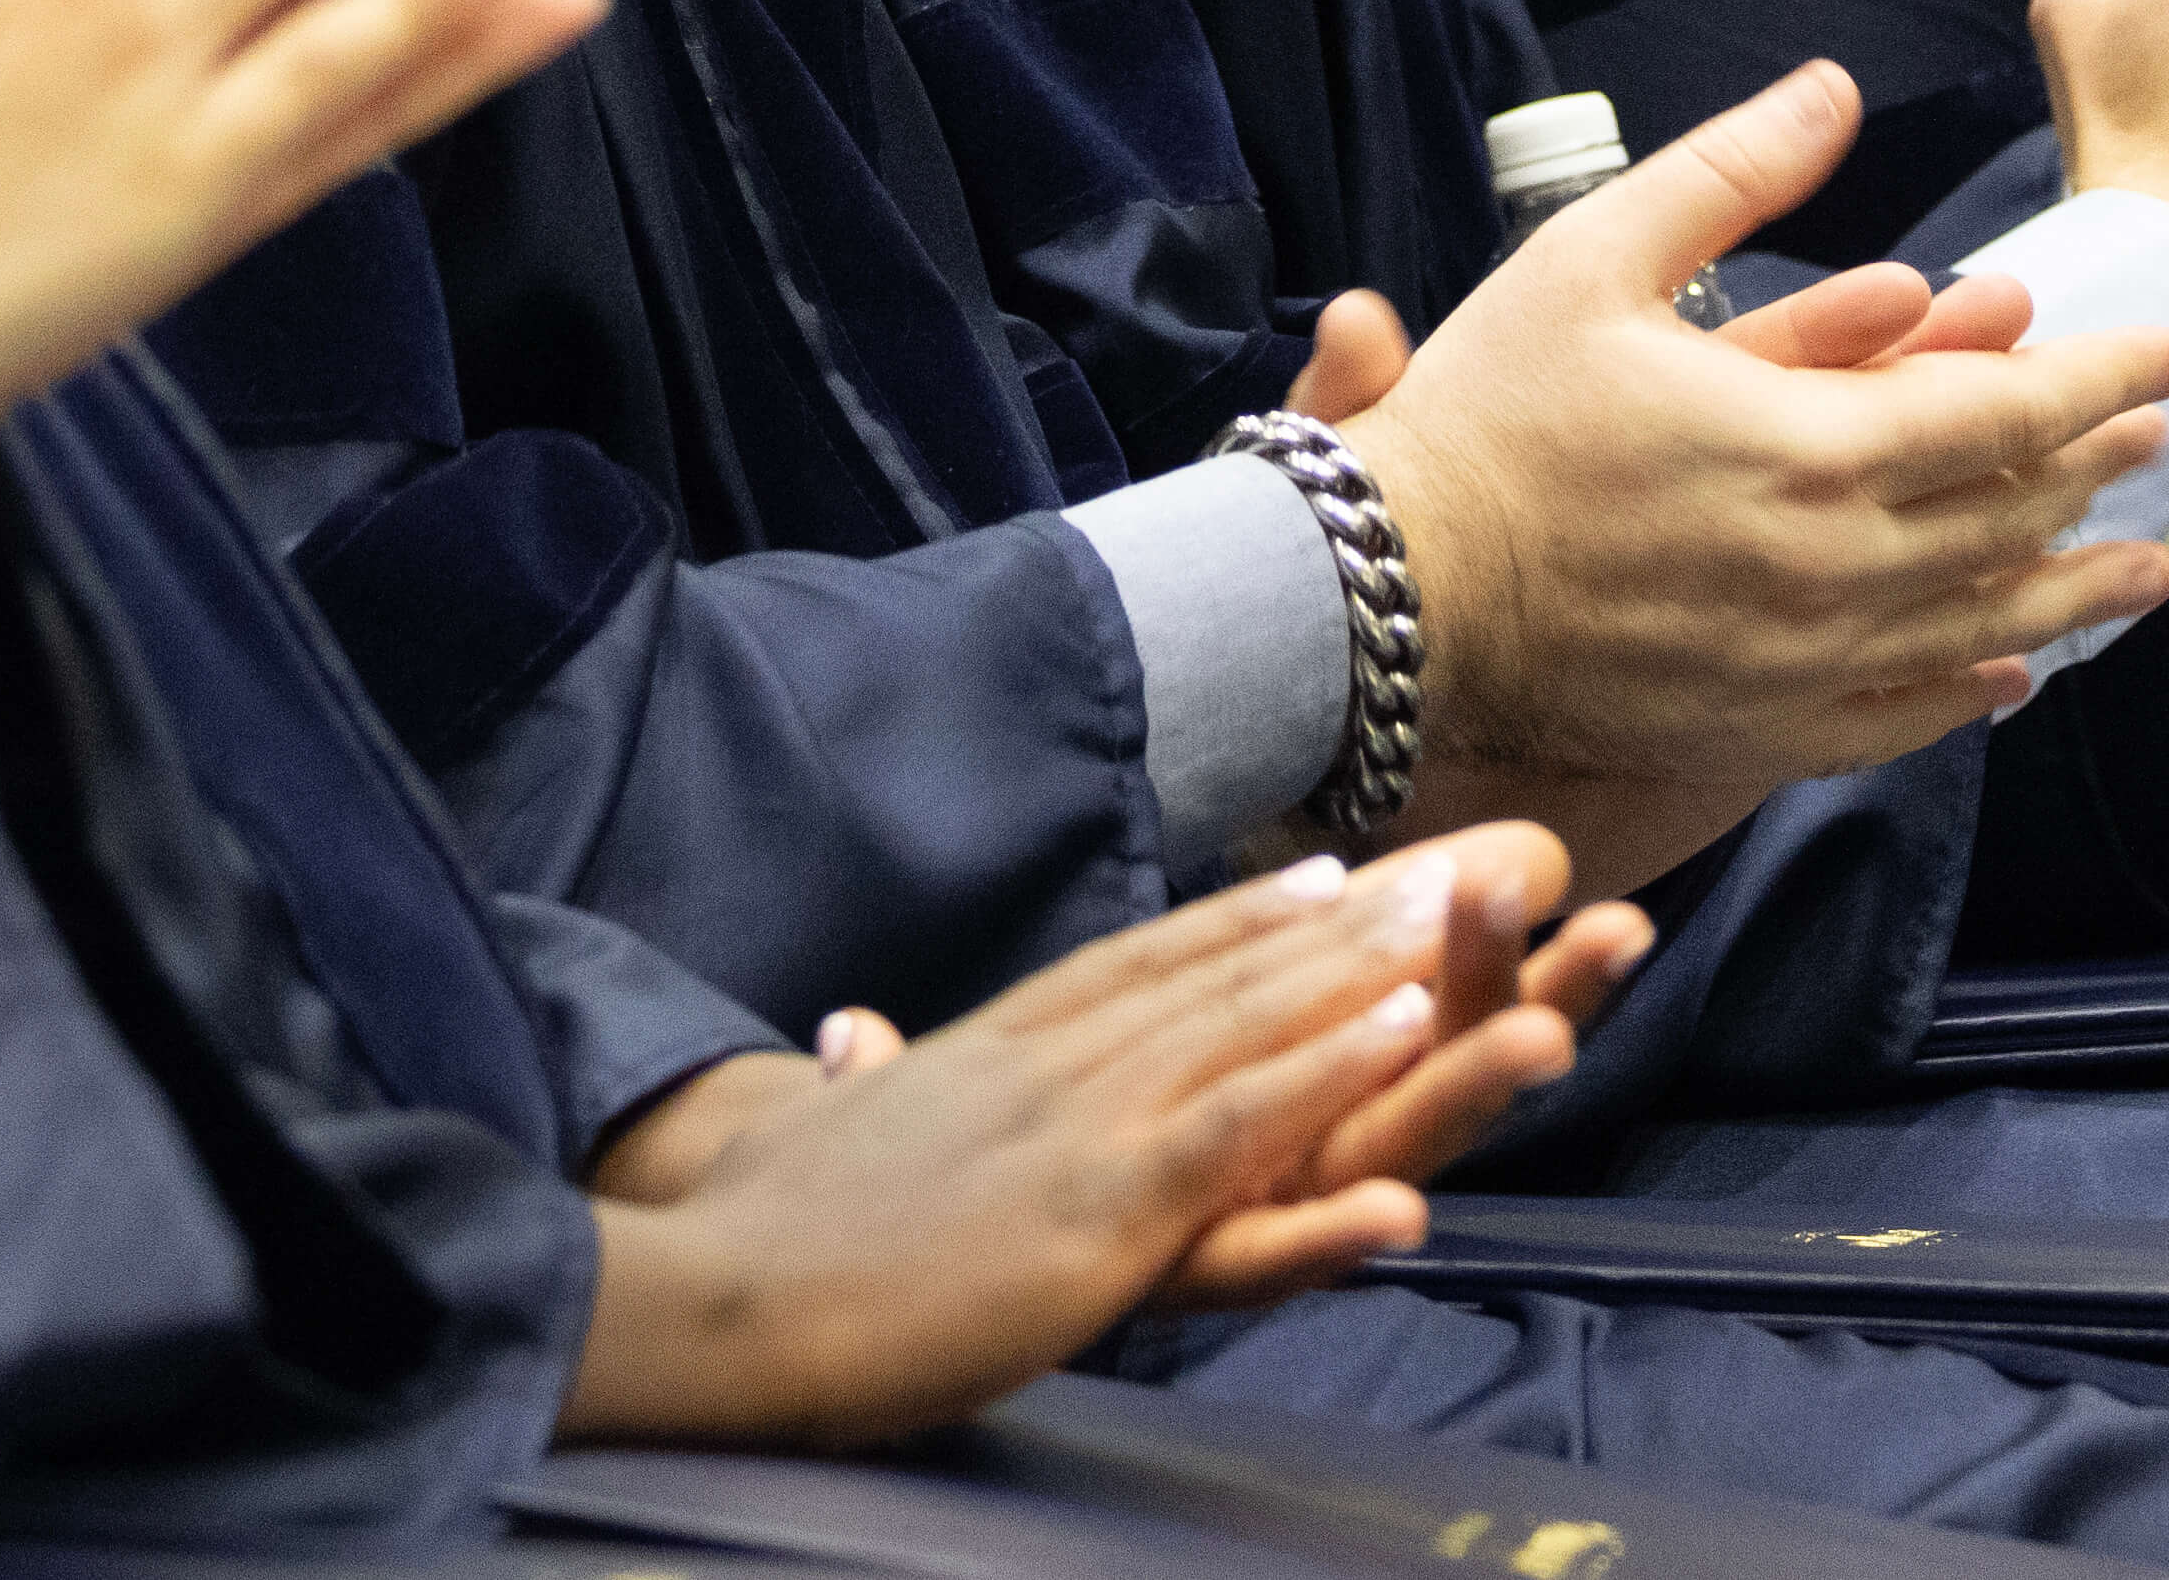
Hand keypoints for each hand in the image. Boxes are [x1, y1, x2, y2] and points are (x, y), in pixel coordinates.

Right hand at [561, 845, 1556, 1442]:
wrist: (717, 1294)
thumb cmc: (753, 1239)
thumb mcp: (827, 1140)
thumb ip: (863, 1087)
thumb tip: (847, 1039)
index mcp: (988, 1056)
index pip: (1135, 970)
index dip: (1233, 924)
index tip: (1310, 878)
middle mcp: (1047, 1068)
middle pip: (1212, 979)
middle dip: (1331, 929)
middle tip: (1430, 874)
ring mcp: (1079, 1128)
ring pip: (1245, 1028)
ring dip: (1360, 971)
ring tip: (1451, 921)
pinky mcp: (1099, 1207)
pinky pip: (1240, 1124)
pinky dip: (1328, 1066)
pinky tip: (1402, 1028)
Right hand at [1338, 66, 2168, 888]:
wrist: (1390, 591)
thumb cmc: (1488, 414)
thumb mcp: (1596, 254)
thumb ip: (1732, 172)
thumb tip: (1835, 90)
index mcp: (1810, 445)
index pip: (2011, 412)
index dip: (2106, 374)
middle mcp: (1832, 566)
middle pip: (2012, 516)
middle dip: (2100, 469)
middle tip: (2162, 437)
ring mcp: (1801, 660)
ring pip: (1979, 622)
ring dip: (2075, 589)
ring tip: (2145, 570)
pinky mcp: (1755, 727)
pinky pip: (1897, 715)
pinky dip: (1967, 688)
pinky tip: (2005, 671)